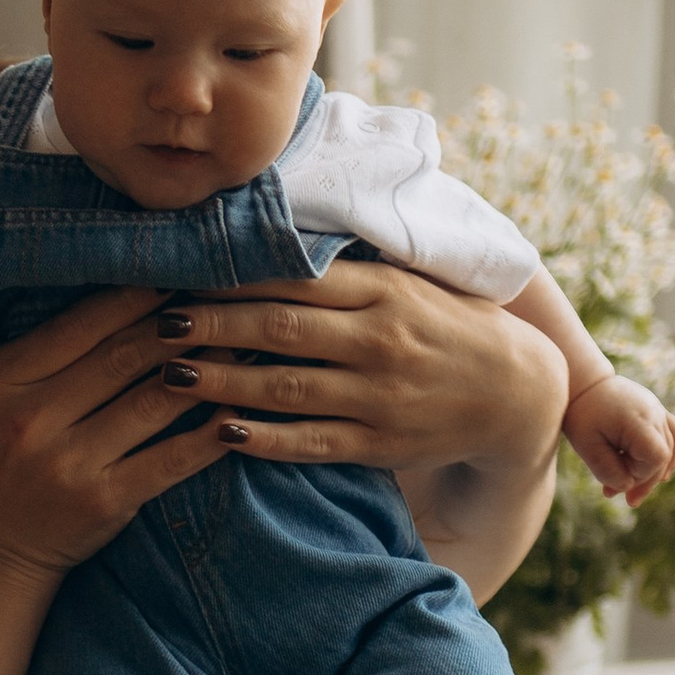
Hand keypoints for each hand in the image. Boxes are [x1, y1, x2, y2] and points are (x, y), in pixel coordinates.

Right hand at [0, 287, 271, 583]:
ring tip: (237, 344)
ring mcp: (68, 463)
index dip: (133, 297)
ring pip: (152, 400)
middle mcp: (30, 418)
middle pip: (122, 355)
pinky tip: (236, 414)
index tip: (172, 275)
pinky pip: (169, 459)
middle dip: (177, 324)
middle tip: (218, 299)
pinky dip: (207, 436)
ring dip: (204, 369)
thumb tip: (29, 290)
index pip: (78, 324)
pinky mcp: (103, 502)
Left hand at [139, 262, 564, 475]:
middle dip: (212, 323)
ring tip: (167, 374)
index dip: (233, 274)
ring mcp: (379, 395)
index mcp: (383, 289)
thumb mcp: (411, 280)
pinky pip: (311, 442)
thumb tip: (269, 231)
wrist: (518, 393)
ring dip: (221, 381)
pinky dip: (264, 440)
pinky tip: (219, 434)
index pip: (295, 274)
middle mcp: (379, 339)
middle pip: (280, 327)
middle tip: (156, 320)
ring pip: (286, 387)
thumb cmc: (448, 324)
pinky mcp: (380, 444)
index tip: (181, 268)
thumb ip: (348, 265)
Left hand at [565, 372, 674, 508]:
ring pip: (671, 446)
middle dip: (641, 480)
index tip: (613, 475)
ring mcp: (657, 410)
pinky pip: (674, 433)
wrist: (581, 382)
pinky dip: (670, 453)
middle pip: (664, 456)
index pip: (656, 458)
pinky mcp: (655, 409)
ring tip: (634, 493)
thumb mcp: (586, 446)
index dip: (639, 474)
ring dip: (654, 471)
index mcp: (639, 421)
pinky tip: (661, 475)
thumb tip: (627, 486)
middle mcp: (654, 413)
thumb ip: (607, 470)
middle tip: (612, 496)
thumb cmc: (581, 414)